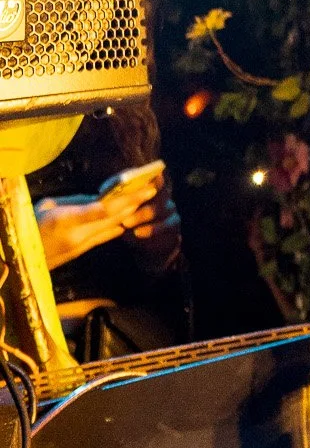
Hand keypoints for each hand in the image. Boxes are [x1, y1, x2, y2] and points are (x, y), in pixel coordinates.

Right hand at [36, 165, 174, 268]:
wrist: (18, 258)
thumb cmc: (28, 225)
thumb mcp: (47, 206)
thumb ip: (74, 201)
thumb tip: (98, 197)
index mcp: (64, 219)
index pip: (100, 210)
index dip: (124, 200)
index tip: (140, 189)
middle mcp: (76, 234)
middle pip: (112, 218)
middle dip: (134, 203)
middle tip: (152, 189)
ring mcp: (80, 245)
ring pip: (112, 227)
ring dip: (131, 214)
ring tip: (147, 200)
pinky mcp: (81, 251)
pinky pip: (105, 237)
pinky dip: (119, 226)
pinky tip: (131, 218)